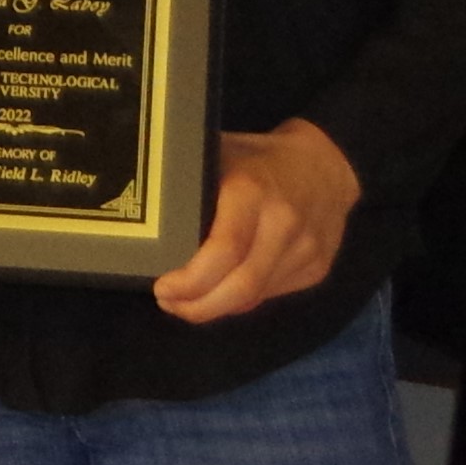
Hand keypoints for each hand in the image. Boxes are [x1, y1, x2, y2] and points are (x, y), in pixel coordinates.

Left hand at [155, 119, 355, 325]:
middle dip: (198, 305)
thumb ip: (187, 186)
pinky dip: (239, 300)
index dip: (192, 279)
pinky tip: (218, 294)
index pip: (225, 248)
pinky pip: (270, 294)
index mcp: (252, 191)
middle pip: (242, 284)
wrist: (327, 166)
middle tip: (168, 303)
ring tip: (185, 303)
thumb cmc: (255, 159)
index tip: (162, 288)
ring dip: (215, 308)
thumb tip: (138, 217)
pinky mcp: (318, 267)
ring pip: (255, 296)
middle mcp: (284, 222)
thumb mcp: (217, 156)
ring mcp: (307, 249)